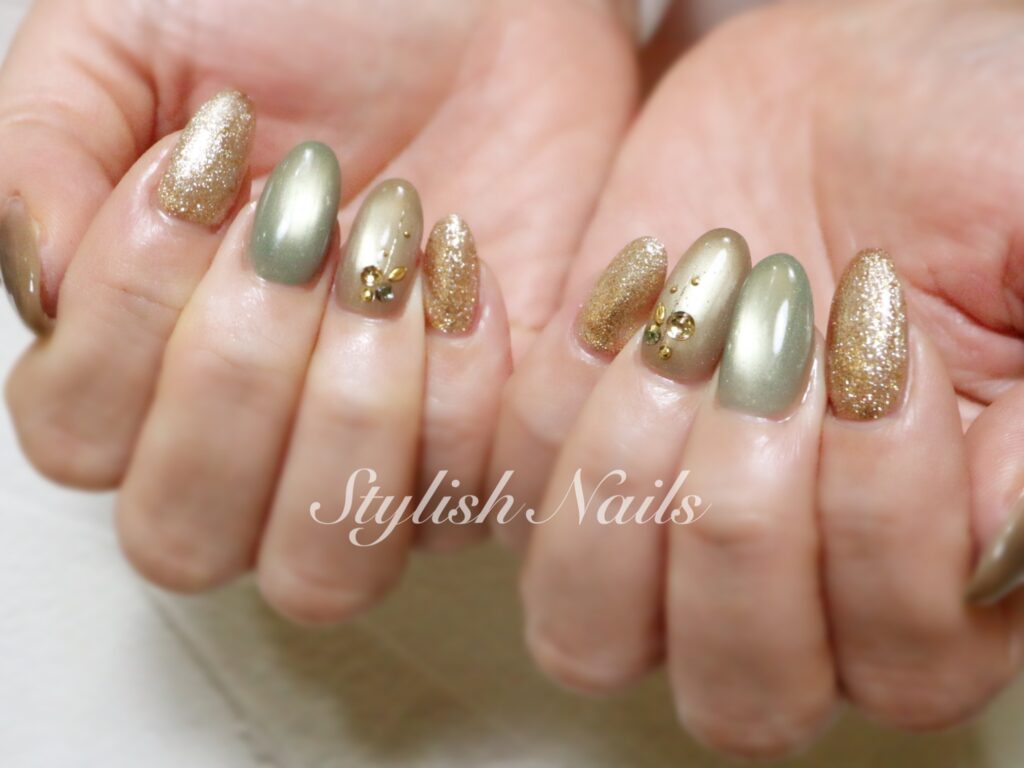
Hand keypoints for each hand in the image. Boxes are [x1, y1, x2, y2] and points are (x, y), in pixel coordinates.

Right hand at [0, 0, 634, 618]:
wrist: (483, 4)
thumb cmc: (315, 18)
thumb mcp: (134, 41)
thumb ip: (42, 155)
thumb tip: (43, 288)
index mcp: (143, 355)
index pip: (78, 441)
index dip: (129, 324)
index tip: (201, 177)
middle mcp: (250, 436)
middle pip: (185, 536)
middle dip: (237, 378)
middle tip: (297, 229)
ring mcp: (371, 459)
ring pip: (323, 568)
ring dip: (346, 408)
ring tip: (381, 259)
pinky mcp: (485, 446)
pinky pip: (459, 500)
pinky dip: (457, 380)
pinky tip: (462, 266)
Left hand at [508, 0, 1023, 757]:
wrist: (846, 90)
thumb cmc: (967, 163)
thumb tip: (994, 553)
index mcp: (930, 578)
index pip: (900, 662)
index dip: (881, 518)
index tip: (879, 348)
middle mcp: (789, 589)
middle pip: (739, 690)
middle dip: (744, 513)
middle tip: (772, 346)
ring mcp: (655, 534)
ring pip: (588, 632)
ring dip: (629, 481)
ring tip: (689, 335)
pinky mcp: (565, 456)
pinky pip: (506, 492)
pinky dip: (552, 391)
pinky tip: (626, 290)